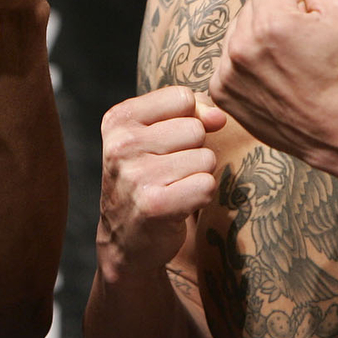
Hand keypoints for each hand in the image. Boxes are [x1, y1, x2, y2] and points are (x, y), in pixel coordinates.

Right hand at [96, 86, 226, 283]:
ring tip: (172, 188)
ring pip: (205, 158)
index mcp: (118, 119)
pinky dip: (201, 197)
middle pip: (196, 129)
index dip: (189, 120)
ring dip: (198, 175)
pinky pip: (207, 185)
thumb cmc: (147, 178)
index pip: (182, 98)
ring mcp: (136, 175)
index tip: (169, 142)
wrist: (126, 240)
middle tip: (168, 172)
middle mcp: (122, 144)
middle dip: (193, 151)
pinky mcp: (155, 205)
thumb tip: (219, 116)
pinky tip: (179, 204)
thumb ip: (190, 113)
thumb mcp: (156, 135)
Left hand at [208, 0, 337, 157]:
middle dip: (271, 17)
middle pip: (250, 6)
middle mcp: (243, 43)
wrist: (337, 128)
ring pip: (237, 32)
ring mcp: (228, 70)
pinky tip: (269, 80)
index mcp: (272, 20)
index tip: (303, 19)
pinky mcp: (221, 91)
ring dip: (255, 40)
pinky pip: (227, 60)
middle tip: (296, 46)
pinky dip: (245, 66)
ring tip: (283, 65)